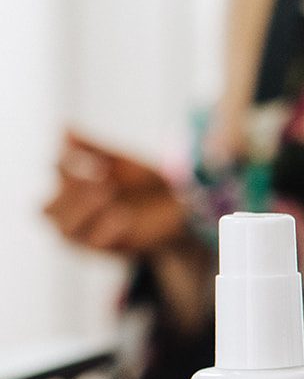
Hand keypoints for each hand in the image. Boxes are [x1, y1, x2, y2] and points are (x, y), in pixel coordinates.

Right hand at [43, 132, 190, 257]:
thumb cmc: (143, 185)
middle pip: (48, 209)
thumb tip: (64, 129)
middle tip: (101, 179)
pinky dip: (106, 229)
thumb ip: (94, 149)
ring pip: (65, 229)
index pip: (58, 172)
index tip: (102, 160)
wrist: (179, 211)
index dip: (72, 164)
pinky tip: (122, 214)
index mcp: (73, 189)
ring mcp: (88, 235)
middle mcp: (74, 215)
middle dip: (70, 193)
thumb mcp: (120, 164)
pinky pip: (96, 244)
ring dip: (82, 211)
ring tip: (108, 191)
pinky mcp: (110, 249)